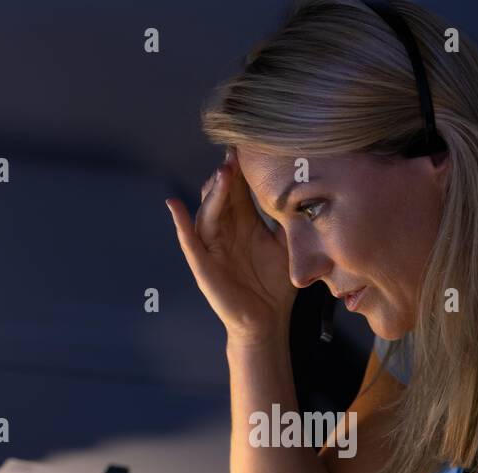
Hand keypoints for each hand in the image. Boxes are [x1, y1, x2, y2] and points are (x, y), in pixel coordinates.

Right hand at [166, 148, 297, 345]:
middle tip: (236, 154)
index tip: (248, 146)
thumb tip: (302, 194)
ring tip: (224, 174)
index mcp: (244, 223)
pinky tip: (174, 206)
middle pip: (221, 195)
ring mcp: (212, 246)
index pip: (240, 190)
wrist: (267, 321)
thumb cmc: (275, 286)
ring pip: (207, 212)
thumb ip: (288, 222)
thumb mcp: (287, 247)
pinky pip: (188, 241)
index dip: (243, 170)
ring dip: (214, 193)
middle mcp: (225, 230)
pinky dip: (180, 223)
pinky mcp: (203, 265)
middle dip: (228, 174)